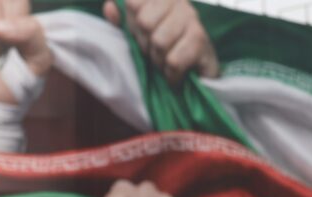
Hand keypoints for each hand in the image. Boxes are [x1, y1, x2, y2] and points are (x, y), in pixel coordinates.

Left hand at [103, 0, 218, 85]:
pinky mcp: (202, 40)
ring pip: (160, 42)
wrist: (198, 75)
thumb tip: (109, 7)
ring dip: (158, 61)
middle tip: (153, 52)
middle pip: (145, 22)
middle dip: (145, 45)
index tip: (141, 36)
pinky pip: (174, 60)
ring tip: (165, 63)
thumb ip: (122, 20)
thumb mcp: (138, 35)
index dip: (132, 26)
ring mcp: (192, 19)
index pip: (134, 3)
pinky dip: (171, 74)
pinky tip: (175, 73)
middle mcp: (179, 2)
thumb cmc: (165, 51)